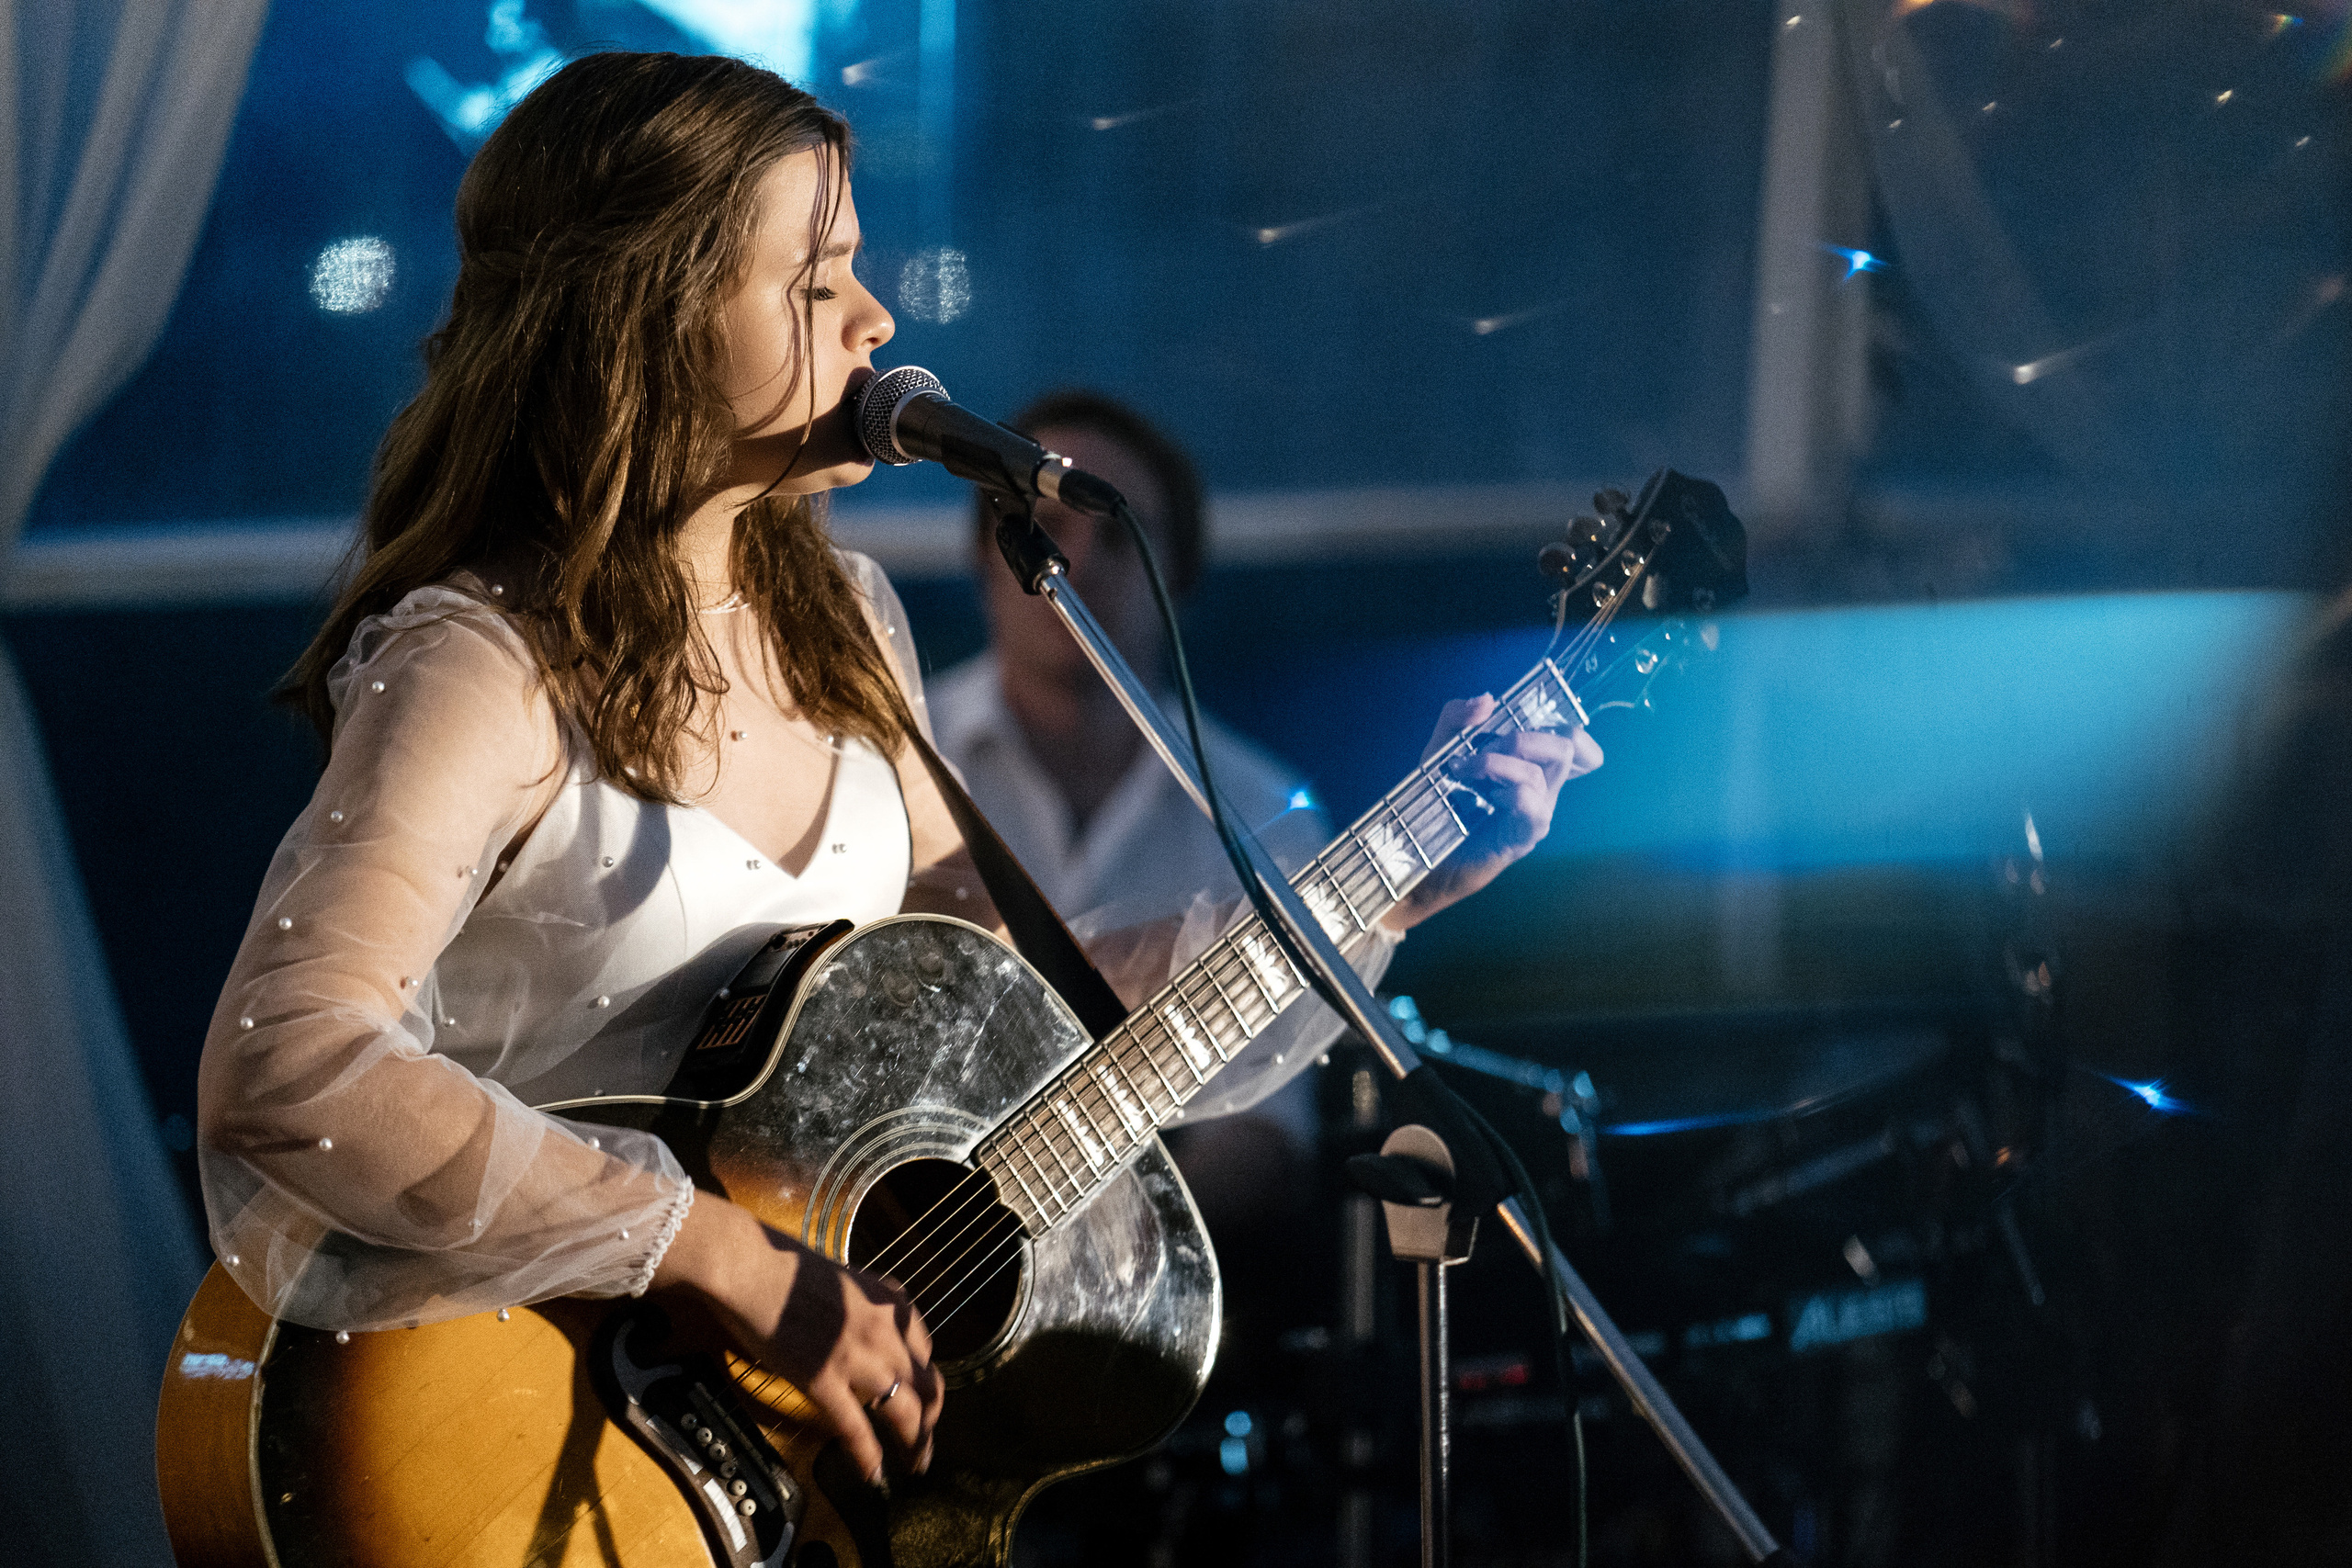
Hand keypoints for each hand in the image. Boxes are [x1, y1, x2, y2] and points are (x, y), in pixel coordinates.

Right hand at [652, 1194, 941, 1481]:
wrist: (747, 1264)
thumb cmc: (783, 1267)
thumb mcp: (844, 1280)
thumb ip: (866, 1305)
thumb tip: (871, 1325)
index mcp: (890, 1303)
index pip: (926, 1353)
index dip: (928, 1384)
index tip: (922, 1402)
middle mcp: (884, 1330)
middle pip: (926, 1387)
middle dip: (931, 1422)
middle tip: (925, 1446)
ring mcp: (855, 1356)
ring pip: (903, 1411)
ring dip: (915, 1444)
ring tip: (914, 1466)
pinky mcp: (822, 1378)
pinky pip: (855, 1427)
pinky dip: (868, 1457)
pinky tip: (873, 1475)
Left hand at [1384, 694, 1601, 930]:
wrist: (1417, 853)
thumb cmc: (1435, 802)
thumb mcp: (1439, 749)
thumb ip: (1458, 716)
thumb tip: (1487, 699)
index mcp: (1530, 765)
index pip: (1577, 742)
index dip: (1567, 725)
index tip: (1522, 725)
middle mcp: (1542, 787)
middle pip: (1568, 743)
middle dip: (1523, 735)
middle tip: (1482, 750)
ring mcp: (1537, 812)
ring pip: (1550, 767)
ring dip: (1501, 759)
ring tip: (1467, 771)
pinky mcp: (1524, 835)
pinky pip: (1533, 802)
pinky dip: (1508, 789)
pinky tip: (1485, 796)